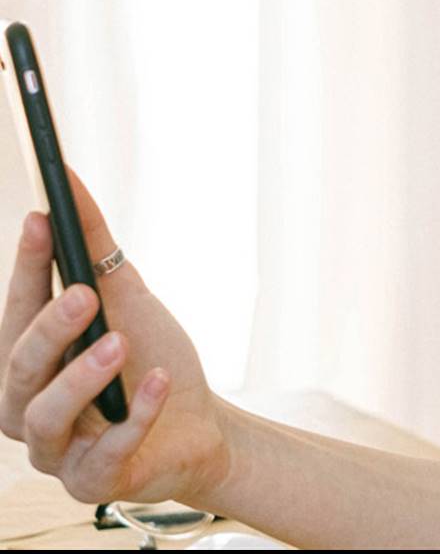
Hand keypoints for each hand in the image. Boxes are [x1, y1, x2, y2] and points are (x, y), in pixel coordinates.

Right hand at [0, 164, 232, 506]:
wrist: (197, 423)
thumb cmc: (150, 356)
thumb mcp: (126, 295)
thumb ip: (95, 247)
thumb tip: (68, 182)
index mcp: (30, 360)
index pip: (16, 311)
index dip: (25, 268)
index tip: (39, 219)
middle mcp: (30, 407)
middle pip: (19, 369)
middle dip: (48, 327)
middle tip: (83, 293)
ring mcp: (58, 451)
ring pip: (46, 418)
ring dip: (81, 376)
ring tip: (118, 342)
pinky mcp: (94, 483)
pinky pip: (105, 455)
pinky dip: (132, 416)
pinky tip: (156, 383)